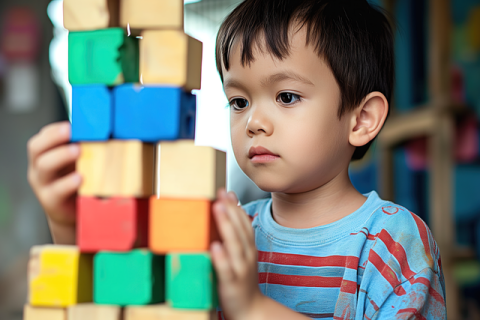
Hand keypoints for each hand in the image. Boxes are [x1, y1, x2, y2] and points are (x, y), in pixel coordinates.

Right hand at [27, 121, 80, 243]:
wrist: (74, 213)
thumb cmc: (78, 181)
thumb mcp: (80, 162)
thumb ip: (85, 147)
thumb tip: (106, 131)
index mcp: (45, 155)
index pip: (42, 137)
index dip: (54, 130)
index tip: (70, 125)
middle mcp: (39, 167)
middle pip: (36, 148)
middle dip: (54, 137)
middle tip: (71, 131)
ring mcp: (43, 184)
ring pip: (45, 166)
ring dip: (62, 156)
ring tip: (78, 150)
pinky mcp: (51, 201)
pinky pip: (57, 190)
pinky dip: (68, 183)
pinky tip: (80, 177)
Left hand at [211, 189, 263, 319]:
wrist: (251, 310)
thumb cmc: (242, 281)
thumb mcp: (241, 256)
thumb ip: (235, 236)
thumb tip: (226, 212)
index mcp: (248, 249)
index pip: (244, 223)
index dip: (236, 207)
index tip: (226, 192)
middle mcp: (246, 256)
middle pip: (240, 230)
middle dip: (230, 210)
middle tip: (220, 195)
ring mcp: (240, 269)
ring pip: (234, 245)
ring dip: (227, 225)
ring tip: (218, 209)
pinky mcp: (231, 283)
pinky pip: (226, 269)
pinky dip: (222, 258)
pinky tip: (215, 247)